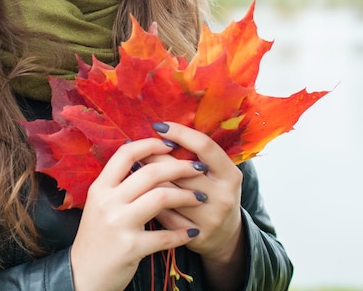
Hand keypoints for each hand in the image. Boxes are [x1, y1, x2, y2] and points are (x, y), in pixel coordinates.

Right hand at [70, 137, 206, 290]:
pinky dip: (182, 233)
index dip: (150, 145)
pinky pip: (165, 236)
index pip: (125, 153)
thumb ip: (118, 184)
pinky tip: (192, 232)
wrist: (82, 274)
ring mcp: (118, 224)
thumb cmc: (96, 235)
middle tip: (197, 167)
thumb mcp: (99, 203)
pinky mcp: (130, 247)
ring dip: (185, 195)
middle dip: (178, 167)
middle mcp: (107, 201)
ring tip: (200, 196)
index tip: (171, 144)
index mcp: (100, 187)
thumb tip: (144, 159)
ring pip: (160, 197)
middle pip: (149, 172)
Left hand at [149, 122, 245, 290]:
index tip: (158, 126)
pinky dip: (149, 200)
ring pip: (169, 192)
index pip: (204, 146)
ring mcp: (210, 218)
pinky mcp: (195, 235)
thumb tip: (161, 129)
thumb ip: (196, 153)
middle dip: (154, 154)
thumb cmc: (214, 192)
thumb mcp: (216, 172)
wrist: (226, 237)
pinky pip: (164, 214)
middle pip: (181, 169)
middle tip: (133, 144)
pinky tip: (138, 190)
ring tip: (132, 164)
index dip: (180, 133)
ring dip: (146, 177)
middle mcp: (223, 196)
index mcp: (230, 175)